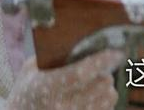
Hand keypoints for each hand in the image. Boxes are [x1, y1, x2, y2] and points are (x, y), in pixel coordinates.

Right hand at [6, 50, 123, 109]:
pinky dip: (105, 99)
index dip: (101, 61)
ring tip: (95, 82)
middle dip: (105, 71)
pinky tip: (95, 96)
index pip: (80, 74)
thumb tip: (80, 40)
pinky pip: (107, 108)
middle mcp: (61, 104)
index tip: (116, 52)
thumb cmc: (27, 90)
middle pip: (101, 84)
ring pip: (108, 97)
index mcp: (46, 88)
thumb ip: (51, 55)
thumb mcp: (30, 69)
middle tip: (99, 67)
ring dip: (106, 86)